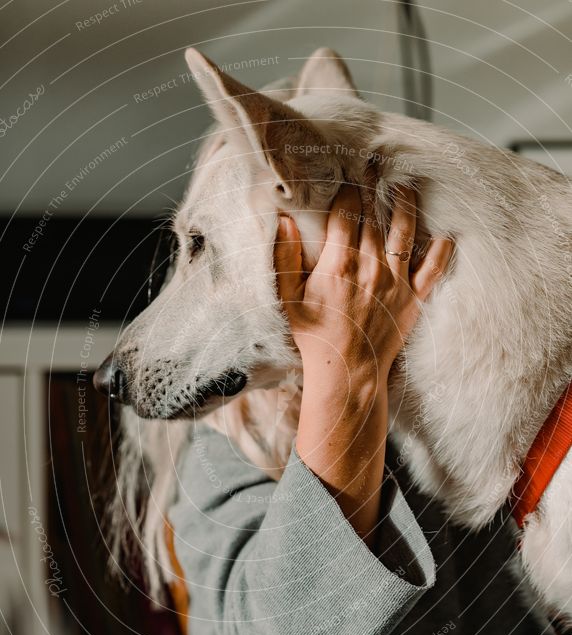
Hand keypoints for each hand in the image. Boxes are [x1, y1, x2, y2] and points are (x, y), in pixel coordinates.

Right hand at [275, 183, 452, 388]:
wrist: (348, 372)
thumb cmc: (315, 336)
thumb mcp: (288, 298)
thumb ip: (284, 258)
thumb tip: (283, 221)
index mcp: (338, 264)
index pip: (345, 214)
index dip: (347, 190)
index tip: (348, 174)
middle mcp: (370, 267)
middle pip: (374, 217)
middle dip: (373, 188)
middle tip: (375, 166)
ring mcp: (395, 282)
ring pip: (404, 233)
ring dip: (407, 205)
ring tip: (406, 186)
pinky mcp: (413, 300)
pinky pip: (432, 270)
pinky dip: (441, 251)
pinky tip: (445, 234)